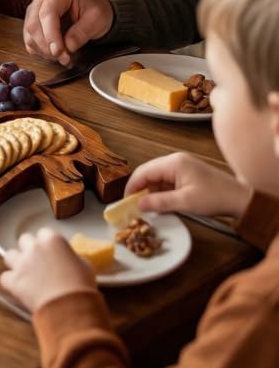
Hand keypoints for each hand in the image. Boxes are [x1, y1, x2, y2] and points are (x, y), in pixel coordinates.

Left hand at [0, 227, 96, 312]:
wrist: (71, 309)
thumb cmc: (82, 288)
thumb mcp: (85, 266)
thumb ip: (72, 257)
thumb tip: (68, 260)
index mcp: (52, 240)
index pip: (44, 233)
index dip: (48, 245)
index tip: (51, 253)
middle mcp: (34, 247)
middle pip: (25, 240)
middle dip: (30, 250)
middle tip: (38, 263)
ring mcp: (21, 263)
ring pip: (9, 255)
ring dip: (16, 263)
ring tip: (26, 275)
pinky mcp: (13, 280)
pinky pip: (5, 277)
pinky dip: (11, 283)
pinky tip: (20, 289)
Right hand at [23, 0, 113, 64]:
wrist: (92, 10)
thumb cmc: (94, 10)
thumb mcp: (97, 19)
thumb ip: (82, 32)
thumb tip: (68, 46)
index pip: (47, 13)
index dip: (51, 35)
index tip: (59, 51)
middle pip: (33, 25)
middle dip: (47, 46)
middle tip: (64, 58)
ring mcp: (34, 9)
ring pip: (29, 34)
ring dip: (44, 50)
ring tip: (63, 57)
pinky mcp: (32, 22)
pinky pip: (29, 40)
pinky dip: (40, 51)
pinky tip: (55, 53)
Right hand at [126, 152, 252, 220]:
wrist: (241, 199)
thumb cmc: (215, 198)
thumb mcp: (185, 202)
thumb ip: (160, 202)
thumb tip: (138, 204)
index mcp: (173, 162)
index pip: (144, 171)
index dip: (132, 186)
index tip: (126, 201)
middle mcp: (175, 160)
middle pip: (149, 172)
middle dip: (141, 189)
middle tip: (135, 205)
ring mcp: (182, 165)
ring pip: (158, 177)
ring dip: (152, 191)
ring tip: (150, 207)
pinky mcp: (187, 173)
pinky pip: (167, 180)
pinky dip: (162, 191)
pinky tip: (162, 203)